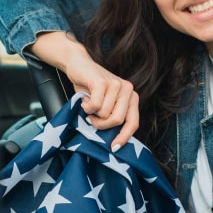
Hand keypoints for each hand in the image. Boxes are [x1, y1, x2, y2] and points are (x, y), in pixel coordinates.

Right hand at [29, 31, 139, 150]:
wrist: (78, 65)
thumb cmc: (92, 89)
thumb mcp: (106, 104)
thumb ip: (113, 117)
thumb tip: (114, 143)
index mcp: (132, 97)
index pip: (133, 122)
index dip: (124, 137)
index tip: (113, 147)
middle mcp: (128, 90)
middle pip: (117, 120)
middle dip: (101, 124)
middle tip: (92, 118)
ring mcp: (116, 84)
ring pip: (104, 114)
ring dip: (91, 114)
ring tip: (88, 104)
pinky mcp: (103, 82)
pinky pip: (95, 106)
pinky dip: (86, 107)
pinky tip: (84, 98)